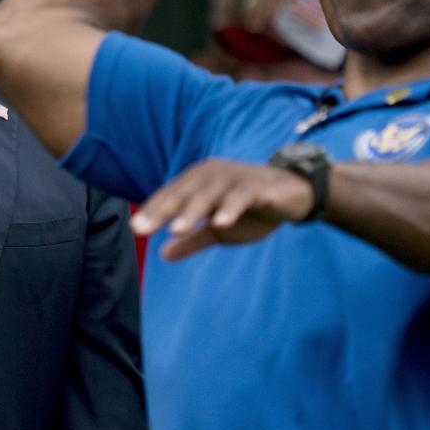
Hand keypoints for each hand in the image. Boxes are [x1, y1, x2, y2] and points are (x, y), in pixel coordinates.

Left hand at [131, 159, 315, 259]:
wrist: (294, 195)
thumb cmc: (251, 209)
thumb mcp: (219, 230)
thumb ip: (193, 239)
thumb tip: (163, 254)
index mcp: (200, 182)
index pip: (171, 196)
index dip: (153, 211)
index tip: (135, 229)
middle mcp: (213, 175)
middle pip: (183, 193)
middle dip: (163, 211)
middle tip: (143, 229)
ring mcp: (235, 178)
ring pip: (209, 194)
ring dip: (192, 211)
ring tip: (176, 230)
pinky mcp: (258, 186)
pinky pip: (242, 196)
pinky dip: (230, 208)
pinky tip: (221, 224)